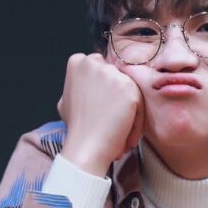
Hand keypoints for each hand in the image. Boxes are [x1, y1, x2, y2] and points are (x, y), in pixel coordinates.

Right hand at [57, 52, 144, 175]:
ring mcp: (111, 74)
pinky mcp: (129, 88)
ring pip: (130, 90)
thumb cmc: (77, 127)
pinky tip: (127, 139)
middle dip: (118, 98)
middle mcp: (93, 62)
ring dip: (130, 112)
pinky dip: (137, 122)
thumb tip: (89, 80)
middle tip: (114, 122)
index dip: (104, 90)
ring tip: (121, 134)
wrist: (85, 146)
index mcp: (77, 62)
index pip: (100, 69)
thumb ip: (80, 83)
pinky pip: (140, 103)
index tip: (104, 109)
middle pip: (116, 77)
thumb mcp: (68, 97)